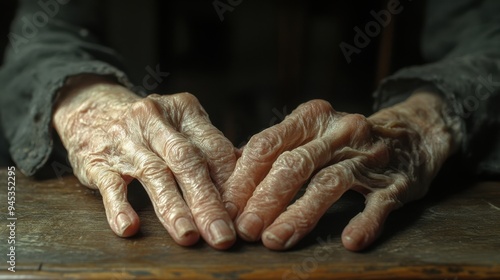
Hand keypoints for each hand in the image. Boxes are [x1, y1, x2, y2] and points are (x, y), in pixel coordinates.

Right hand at [53, 75, 236, 248]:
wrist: (91, 109)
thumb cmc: (151, 127)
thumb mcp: (181, 126)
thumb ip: (210, 150)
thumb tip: (246, 184)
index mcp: (184, 111)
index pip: (214, 148)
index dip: (230, 183)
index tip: (241, 213)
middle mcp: (156, 121)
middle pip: (187, 162)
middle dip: (207, 202)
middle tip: (222, 235)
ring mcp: (126, 139)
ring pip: (154, 174)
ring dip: (173, 208)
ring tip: (188, 236)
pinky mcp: (98, 158)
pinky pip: (110, 183)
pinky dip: (119, 206)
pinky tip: (129, 226)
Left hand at [222, 92, 461, 250]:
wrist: (413, 134)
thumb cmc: (347, 142)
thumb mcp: (312, 133)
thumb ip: (275, 149)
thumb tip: (228, 174)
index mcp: (311, 118)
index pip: (268, 144)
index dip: (243, 177)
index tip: (226, 206)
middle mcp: (338, 132)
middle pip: (294, 165)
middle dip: (265, 199)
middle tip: (245, 230)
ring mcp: (369, 157)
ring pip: (328, 184)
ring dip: (299, 214)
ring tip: (274, 240)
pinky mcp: (396, 182)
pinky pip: (378, 203)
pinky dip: (364, 222)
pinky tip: (349, 240)